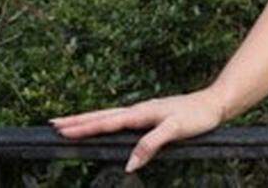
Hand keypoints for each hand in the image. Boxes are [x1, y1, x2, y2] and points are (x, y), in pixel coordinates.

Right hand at [50, 89, 226, 172]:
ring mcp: (144, 112)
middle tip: (52, 124)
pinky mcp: (150, 115)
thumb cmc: (198, 116)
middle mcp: (139, 110)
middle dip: (77, 120)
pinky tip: (103, 124)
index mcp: (142, 113)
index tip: (61, 130)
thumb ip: (151, 144)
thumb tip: (129, 164)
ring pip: (110, 115)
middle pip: (102, 115)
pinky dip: (105, 120)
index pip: (107, 122)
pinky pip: (121, 118)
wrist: (215, 103)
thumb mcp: (175, 130)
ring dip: (88, 119)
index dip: (84, 127)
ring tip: (69, 123)